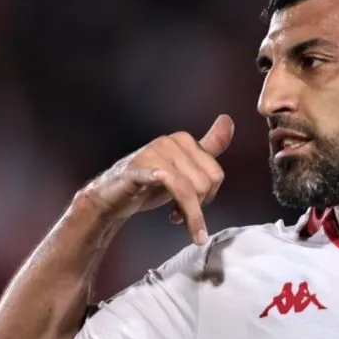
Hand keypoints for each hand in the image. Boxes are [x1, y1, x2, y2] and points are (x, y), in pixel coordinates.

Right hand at [80, 114, 233, 244]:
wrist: (110, 197)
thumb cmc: (149, 183)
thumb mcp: (186, 167)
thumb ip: (209, 146)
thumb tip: (228, 120)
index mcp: (184, 141)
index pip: (216, 174)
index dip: (208, 196)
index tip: (196, 206)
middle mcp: (170, 142)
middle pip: (206, 183)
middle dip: (198, 206)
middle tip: (181, 215)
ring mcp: (153, 153)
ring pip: (191, 189)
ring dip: (188, 214)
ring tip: (176, 219)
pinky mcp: (137, 169)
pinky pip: (171, 185)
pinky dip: (181, 208)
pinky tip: (173, 217)